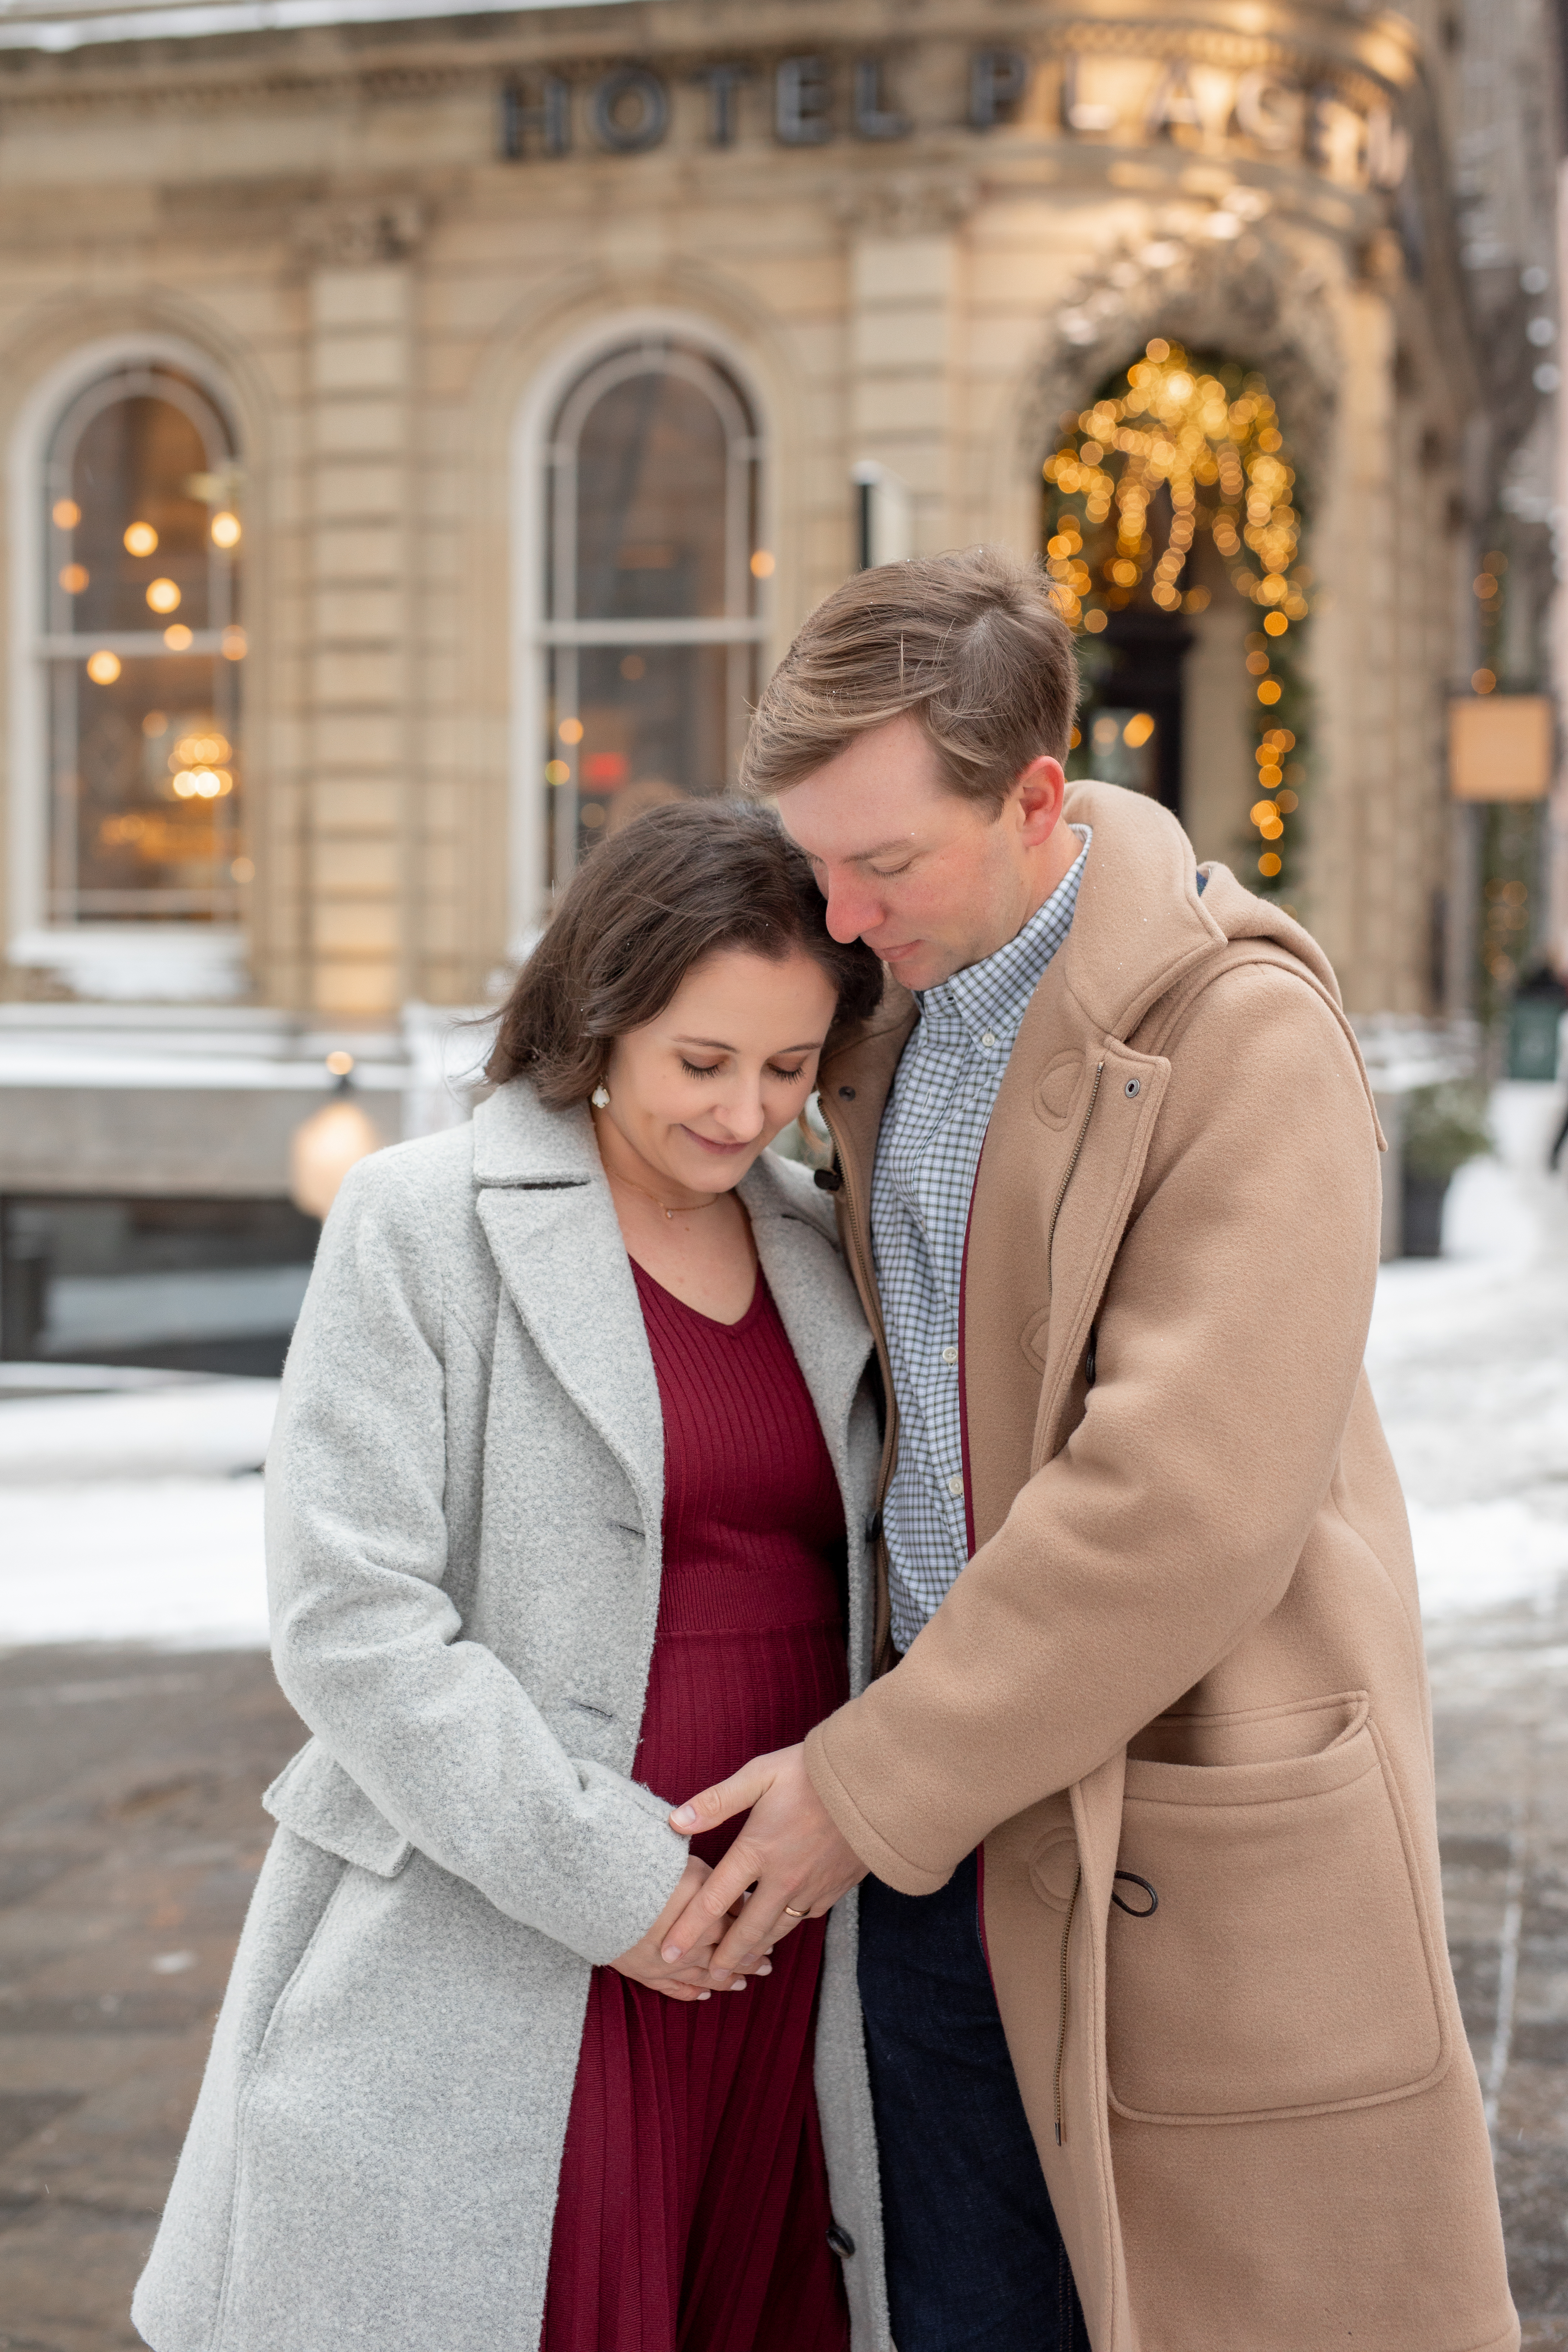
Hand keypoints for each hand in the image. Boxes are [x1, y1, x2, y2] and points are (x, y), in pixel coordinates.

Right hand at [609, 1856, 773, 2002]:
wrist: (596, 1892)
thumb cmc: (645, 1870)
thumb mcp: (692, 1867)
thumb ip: (719, 1885)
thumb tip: (744, 1899)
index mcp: (706, 1919)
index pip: (739, 1931)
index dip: (756, 1935)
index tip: (771, 1938)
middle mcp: (691, 1947)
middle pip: (726, 1958)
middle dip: (749, 1962)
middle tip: (767, 1966)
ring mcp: (667, 1965)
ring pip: (705, 1978)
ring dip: (726, 1981)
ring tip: (742, 1982)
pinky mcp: (644, 1973)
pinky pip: (674, 1989)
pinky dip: (692, 1993)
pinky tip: (705, 1994)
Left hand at [662, 1746, 866, 1980]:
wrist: (876, 1784)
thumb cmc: (813, 1773)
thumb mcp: (760, 1775)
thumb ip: (717, 1801)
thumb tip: (675, 1821)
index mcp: (757, 1850)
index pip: (713, 1901)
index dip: (687, 1931)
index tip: (666, 1952)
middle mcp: (782, 1877)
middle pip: (746, 1931)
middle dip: (723, 1958)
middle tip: (707, 1976)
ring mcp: (810, 1887)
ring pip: (776, 1930)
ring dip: (754, 1950)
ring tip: (738, 1964)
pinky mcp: (834, 1888)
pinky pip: (804, 1917)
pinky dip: (787, 1928)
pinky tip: (779, 1928)